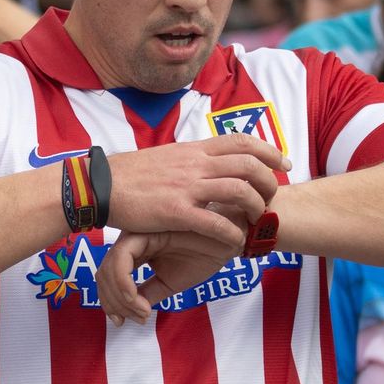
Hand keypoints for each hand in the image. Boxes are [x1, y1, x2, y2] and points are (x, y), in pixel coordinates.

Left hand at [95, 227, 244, 324]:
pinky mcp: (145, 232)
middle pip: (104, 274)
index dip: (110, 301)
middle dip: (114, 303)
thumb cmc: (202, 254)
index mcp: (136, 251)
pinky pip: (121, 259)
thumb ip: (149, 293)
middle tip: (135, 319)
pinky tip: (142, 304)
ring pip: (109, 268)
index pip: (109, 276)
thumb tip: (131, 313)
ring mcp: (136, 234)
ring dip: (121, 298)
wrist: (228, 238)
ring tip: (142, 313)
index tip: (122, 321)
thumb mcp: (170, 281)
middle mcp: (131, 241)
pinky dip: (125, 286)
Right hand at [105, 136, 287, 244]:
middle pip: (249, 164)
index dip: (269, 150)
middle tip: (273, 198)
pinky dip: (232, 233)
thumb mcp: (164, 158)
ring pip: (239, 190)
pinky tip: (235, 243)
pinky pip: (215, 221)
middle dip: (270, 181)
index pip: (241, 140)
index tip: (283, 162)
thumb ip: (189, 160)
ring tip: (256, 222)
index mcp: (192, 150)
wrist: (99, 186)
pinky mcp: (175, 211)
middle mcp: (194, 164)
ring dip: (256, 207)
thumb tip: (206, 163)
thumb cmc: (128, 175)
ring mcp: (186, 187)